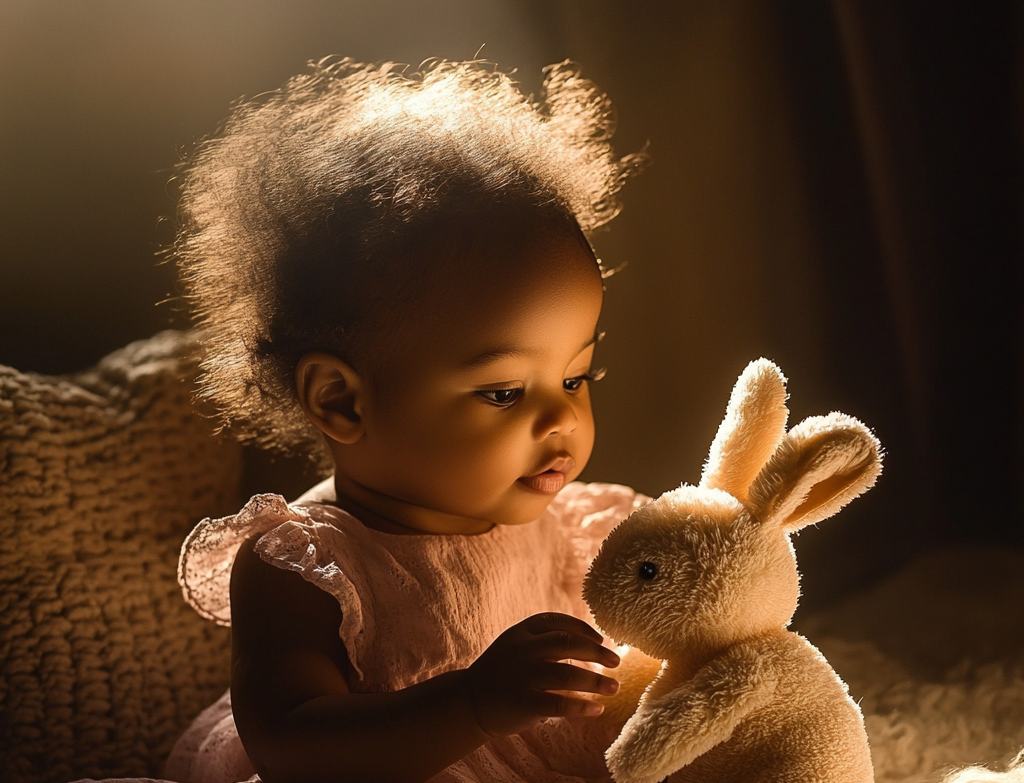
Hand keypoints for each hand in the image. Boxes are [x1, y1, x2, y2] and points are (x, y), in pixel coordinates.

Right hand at [465, 612, 620, 736]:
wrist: (468, 702)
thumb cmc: (501, 673)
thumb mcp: (516, 646)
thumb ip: (543, 641)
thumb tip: (590, 642)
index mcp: (521, 632)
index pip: (558, 621)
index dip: (584, 629)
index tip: (602, 639)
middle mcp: (523, 649)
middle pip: (568, 642)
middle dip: (596, 651)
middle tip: (616, 662)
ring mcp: (523, 675)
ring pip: (568, 673)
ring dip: (596, 681)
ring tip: (614, 687)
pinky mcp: (524, 702)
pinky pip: (560, 703)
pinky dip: (582, 706)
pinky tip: (597, 710)